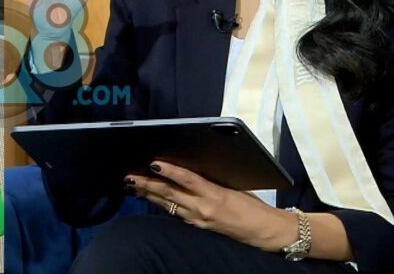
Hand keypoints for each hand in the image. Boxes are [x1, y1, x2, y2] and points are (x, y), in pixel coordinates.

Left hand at [124, 161, 297, 251]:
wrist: (265, 230)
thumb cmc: (253, 205)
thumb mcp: (234, 187)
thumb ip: (212, 179)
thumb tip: (190, 167)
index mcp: (215, 194)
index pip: (187, 179)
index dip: (169, 171)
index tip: (153, 163)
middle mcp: (203, 208)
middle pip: (169, 193)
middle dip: (147, 184)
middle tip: (129, 176)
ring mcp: (198, 219)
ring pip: (167, 204)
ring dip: (148, 194)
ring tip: (131, 185)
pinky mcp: (197, 226)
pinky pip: (174, 214)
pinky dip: (160, 204)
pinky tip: (149, 198)